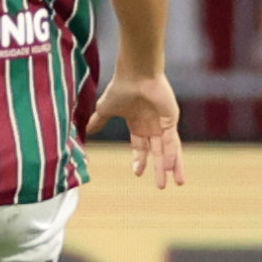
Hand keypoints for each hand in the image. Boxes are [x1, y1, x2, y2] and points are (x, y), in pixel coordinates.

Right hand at [86, 72, 185, 189]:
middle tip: (160, 186)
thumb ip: (98, 121)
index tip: (137, 174)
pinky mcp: (171, 120)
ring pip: (168, 150)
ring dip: (171, 167)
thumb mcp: (105, 109)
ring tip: (176, 183)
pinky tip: (171, 167)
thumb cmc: (120, 88)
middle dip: (159, 169)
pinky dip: (171, 155)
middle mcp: (151, 126)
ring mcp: (163, 124)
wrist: (135, 74)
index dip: (139, 160)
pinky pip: (172, 142)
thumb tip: (86, 130)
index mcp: (137, 124)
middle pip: (157, 153)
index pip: (140, 147)